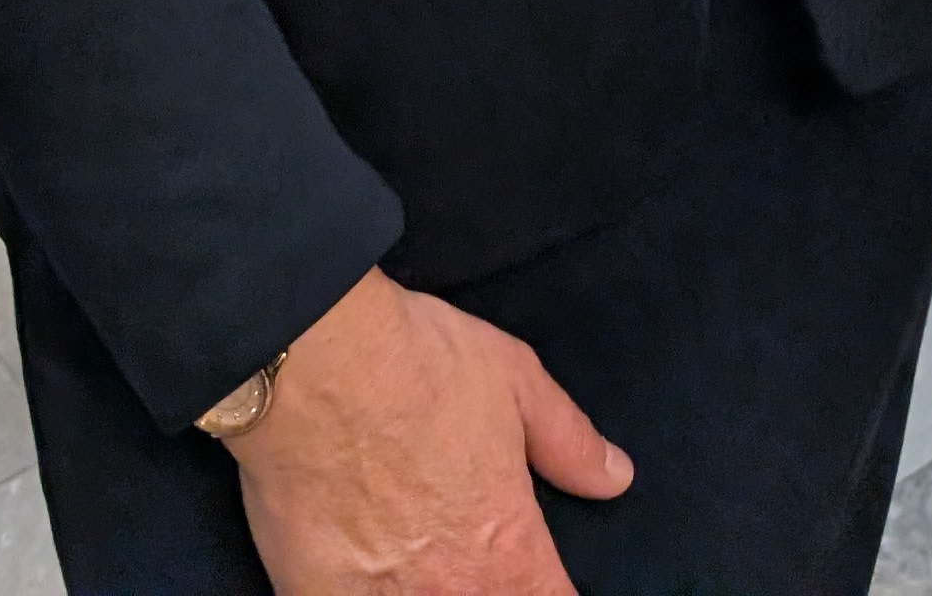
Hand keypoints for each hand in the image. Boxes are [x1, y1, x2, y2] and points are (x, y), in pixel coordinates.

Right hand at [226, 268, 631, 594]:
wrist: (315, 360)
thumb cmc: (421, 362)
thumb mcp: (517, 381)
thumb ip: (569, 442)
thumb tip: (616, 478)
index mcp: (508, 551)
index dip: (553, 595)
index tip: (542, 579)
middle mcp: (451, 593)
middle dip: (495, 593)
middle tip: (478, 564)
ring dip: (431, 593)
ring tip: (426, 568)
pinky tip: (372, 575)